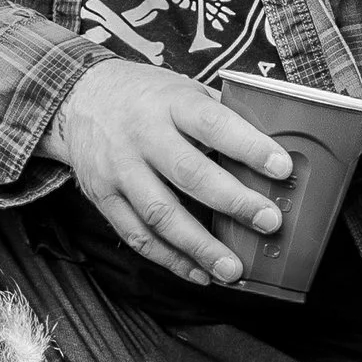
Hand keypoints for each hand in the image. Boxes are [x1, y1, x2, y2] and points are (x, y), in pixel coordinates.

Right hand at [41, 59, 290, 286]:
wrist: (79, 99)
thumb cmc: (145, 97)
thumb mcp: (181, 88)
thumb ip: (219, 116)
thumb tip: (269, 150)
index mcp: (170, 103)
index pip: (213, 124)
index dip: (248, 147)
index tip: (281, 168)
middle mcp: (142, 136)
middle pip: (189, 173)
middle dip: (233, 202)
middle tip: (267, 222)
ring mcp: (120, 169)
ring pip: (161, 214)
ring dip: (200, 246)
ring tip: (232, 269)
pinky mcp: (103, 197)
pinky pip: (137, 235)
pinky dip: (169, 259)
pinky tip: (198, 272)